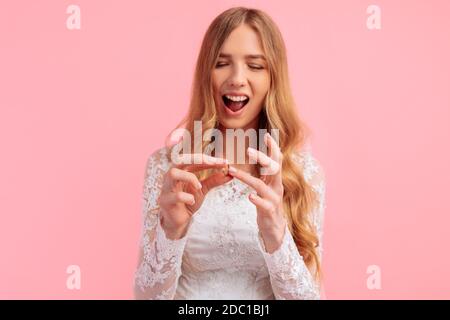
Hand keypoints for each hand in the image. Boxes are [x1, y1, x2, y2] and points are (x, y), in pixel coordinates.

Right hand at [158, 153, 231, 238]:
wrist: (178, 221)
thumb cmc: (188, 201)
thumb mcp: (203, 189)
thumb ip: (214, 180)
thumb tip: (230, 173)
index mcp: (180, 170)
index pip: (193, 158)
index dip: (209, 158)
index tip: (224, 161)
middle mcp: (171, 176)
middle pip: (181, 159)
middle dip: (199, 160)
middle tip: (216, 164)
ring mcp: (166, 188)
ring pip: (173, 173)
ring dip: (189, 177)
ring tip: (199, 186)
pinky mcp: (165, 201)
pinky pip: (175, 196)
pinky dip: (187, 197)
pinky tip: (192, 201)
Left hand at [227, 133, 286, 252]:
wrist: (274, 231)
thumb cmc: (267, 206)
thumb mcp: (266, 188)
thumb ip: (264, 175)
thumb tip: (260, 157)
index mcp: (275, 180)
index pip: (276, 160)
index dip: (273, 148)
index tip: (267, 135)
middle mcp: (276, 188)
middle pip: (273, 169)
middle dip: (262, 158)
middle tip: (248, 150)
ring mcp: (274, 200)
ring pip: (261, 186)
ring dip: (246, 178)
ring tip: (234, 172)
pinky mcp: (269, 213)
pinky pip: (264, 205)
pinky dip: (257, 200)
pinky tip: (250, 197)